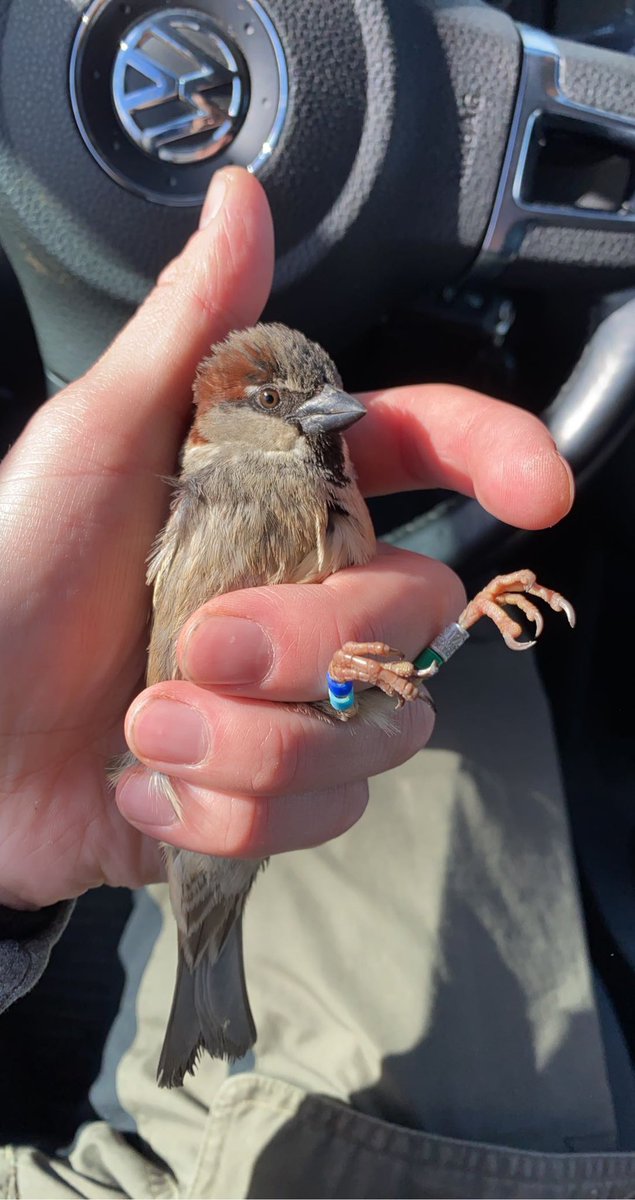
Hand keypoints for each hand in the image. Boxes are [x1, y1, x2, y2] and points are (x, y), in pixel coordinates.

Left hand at [0, 168, 573, 908]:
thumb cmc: (12, 576)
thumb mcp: (92, 445)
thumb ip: (189, 334)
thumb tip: (245, 197)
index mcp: (278, 494)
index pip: (419, 453)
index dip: (490, 455)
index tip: (535, 486)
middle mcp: (306, 592)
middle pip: (414, 611)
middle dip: (311, 641)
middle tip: (198, 644)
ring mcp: (296, 699)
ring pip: (378, 732)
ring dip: (253, 746)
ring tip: (146, 730)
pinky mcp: (271, 794)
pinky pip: (318, 816)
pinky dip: (222, 813)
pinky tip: (145, 790)